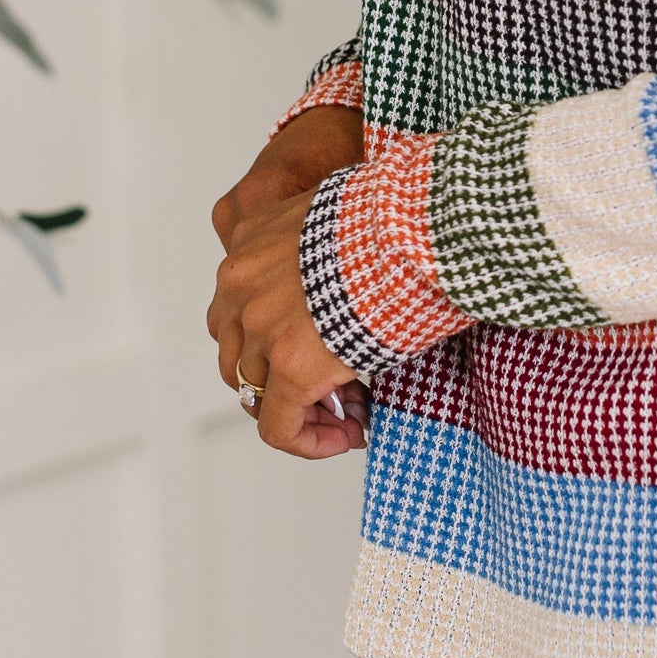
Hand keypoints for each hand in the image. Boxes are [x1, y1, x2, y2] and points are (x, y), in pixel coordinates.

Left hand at [208, 109, 366, 458]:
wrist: (418, 229)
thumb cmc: (401, 219)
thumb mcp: (342, 215)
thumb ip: (322, 247)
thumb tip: (347, 285)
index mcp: (249, 239)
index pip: (238, 305)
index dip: (276, 340)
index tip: (321, 351)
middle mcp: (240, 286)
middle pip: (238, 353)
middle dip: (281, 380)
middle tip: (334, 391)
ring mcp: (261, 329)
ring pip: (255, 395)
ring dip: (301, 410)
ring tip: (349, 416)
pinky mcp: (291, 370)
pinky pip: (279, 428)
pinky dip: (308, 442)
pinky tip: (348, 436)